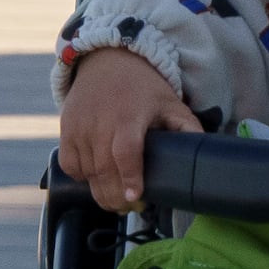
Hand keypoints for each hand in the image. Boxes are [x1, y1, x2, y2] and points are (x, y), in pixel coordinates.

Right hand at [58, 49, 199, 212]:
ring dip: (101, 192)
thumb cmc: (144, 87)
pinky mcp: (66, 129)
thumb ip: (187, 129)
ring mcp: (80, 126)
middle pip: (104, 170)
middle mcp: (100, 122)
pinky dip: (82, 177)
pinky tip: (97, 179)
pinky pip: (70, 165)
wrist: (108, 59)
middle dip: (117, 198)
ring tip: (117, 200)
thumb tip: (203, 154)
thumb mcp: (171, 103)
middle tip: (131, 208)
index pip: (126, 152)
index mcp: (129, 116)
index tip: (136, 197)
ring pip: (87, 172)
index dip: (130, 177)